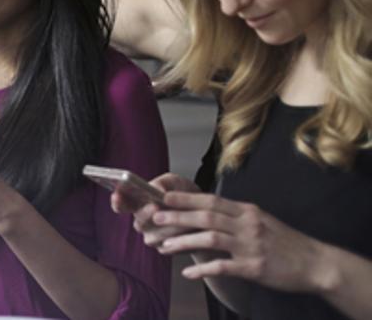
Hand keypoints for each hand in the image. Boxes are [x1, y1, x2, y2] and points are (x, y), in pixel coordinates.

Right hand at [110, 172, 200, 247]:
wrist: (207, 213)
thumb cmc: (185, 195)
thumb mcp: (175, 182)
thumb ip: (163, 182)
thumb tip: (156, 189)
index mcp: (139, 203)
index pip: (122, 204)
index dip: (117, 201)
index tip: (117, 196)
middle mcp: (142, 221)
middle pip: (138, 221)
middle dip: (145, 213)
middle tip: (154, 206)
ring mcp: (152, 236)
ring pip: (153, 235)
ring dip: (168, 227)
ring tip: (182, 219)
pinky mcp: (165, 248)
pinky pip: (167, 246)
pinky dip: (179, 237)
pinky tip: (189, 230)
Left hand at [154, 191, 331, 292]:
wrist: (316, 263)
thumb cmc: (285, 242)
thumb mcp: (261, 220)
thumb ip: (235, 215)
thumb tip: (206, 210)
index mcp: (247, 211)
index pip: (210, 200)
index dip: (184, 198)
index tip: (162, 196)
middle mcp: (247, 225)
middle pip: (206, 216)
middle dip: (177, 216)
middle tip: (154, 218)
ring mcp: (250, 246)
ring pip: (210, 239)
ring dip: (184, 242)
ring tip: (163, 246)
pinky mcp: (254, 268)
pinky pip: (223, 267)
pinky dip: (203, 270)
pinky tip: (188, 274)